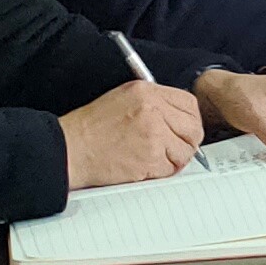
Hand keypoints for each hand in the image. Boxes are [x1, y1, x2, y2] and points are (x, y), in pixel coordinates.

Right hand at [61, 77, 203, 188]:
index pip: (189, 104)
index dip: (191, 120)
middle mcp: (153, 110)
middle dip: (187, 142)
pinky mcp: (150, 158)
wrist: (72, 149)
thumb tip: (178, 117)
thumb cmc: (91, 128)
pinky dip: (161, 173)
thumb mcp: (123, 99)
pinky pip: (171, 169)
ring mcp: (153, 135)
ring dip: (175, 160)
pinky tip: (145, 167)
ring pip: (185, 151)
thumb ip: (153, 103)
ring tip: (156, 159)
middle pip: (193, 128)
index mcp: (147, 92)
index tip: (185, 130)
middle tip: (176, 149)